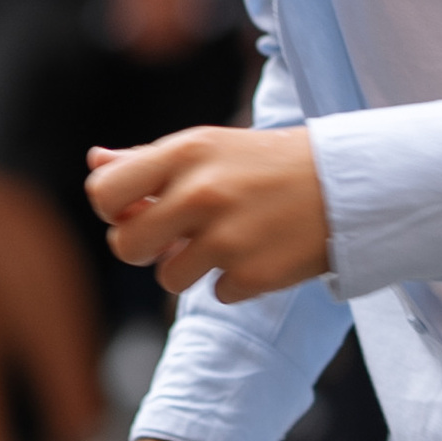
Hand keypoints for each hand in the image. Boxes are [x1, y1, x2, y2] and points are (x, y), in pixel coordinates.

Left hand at [88, 126, 327, 300]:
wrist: (347, 184)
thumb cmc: (266, 163)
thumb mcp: (209, 147)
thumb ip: (148, 159)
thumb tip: (95, 160)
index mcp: (185, 153)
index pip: (104, 193)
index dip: (113, 210)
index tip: (139, 210)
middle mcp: (202, 192)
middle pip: (125, 245)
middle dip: (144, 248)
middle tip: (175, 237)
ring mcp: (228, 237)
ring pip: (168, 278)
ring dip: (192, 267)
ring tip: (228, 240)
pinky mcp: (254, 273)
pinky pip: (217, 294)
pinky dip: (235, 281)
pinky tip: (260, 252)